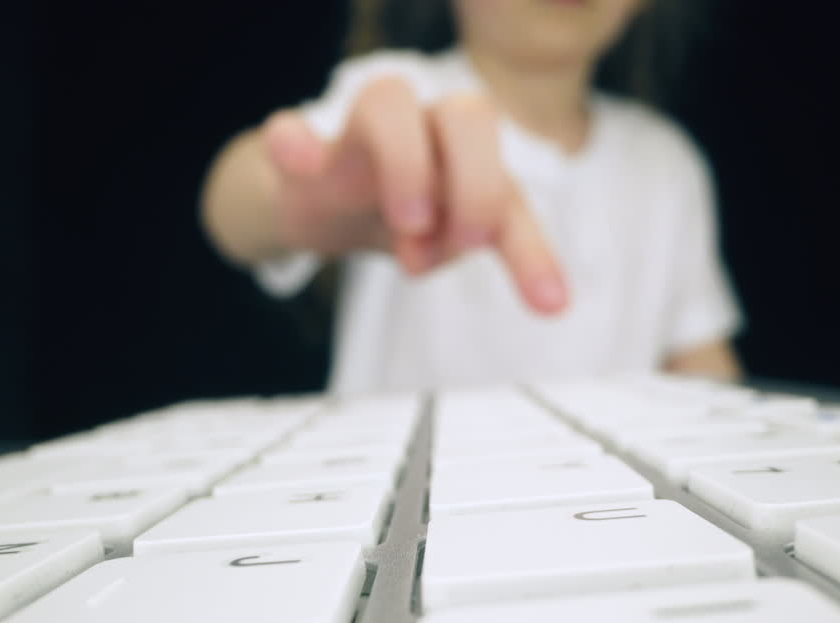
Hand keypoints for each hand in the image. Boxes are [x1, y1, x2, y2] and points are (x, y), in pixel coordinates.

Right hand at [259, 75, 568, 314]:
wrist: (322, 201)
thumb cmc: (405, 212)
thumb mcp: (449, 238)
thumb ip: (459, 246)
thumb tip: (466, 267)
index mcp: (468, 156)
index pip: (510, 190)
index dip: (532, 251)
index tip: (550, 305)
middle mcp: (422, 131)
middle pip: (467, 113)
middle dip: (476, 183)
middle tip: (466, 247)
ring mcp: (359, 136)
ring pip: (387, 99)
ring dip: (406, 162)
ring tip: (407, 226)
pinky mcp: (300, 152)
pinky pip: (289, 128)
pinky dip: (295, 141)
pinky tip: (301, 162)